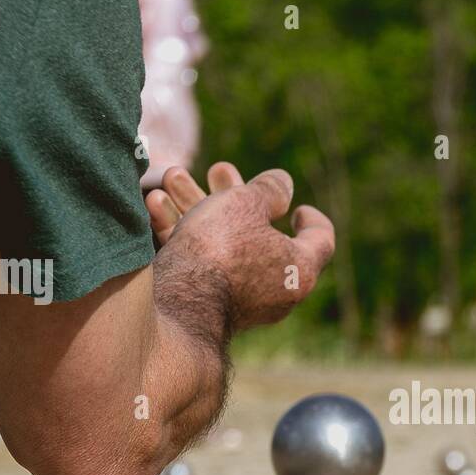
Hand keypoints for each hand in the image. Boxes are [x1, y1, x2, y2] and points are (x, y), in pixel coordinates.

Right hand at [145, 163, 334, 333]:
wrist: (175, 304)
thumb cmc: (221, 250)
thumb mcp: (246, 204)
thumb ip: (268, 190)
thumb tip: (283, 185)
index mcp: (300, 270)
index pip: (320, 240)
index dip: (312, 220)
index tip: (299, 209)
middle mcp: (275, 292)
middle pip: (259, 234)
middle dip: (233, 195)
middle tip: (218, 170)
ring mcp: (240, 302)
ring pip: (222, 244)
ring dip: (197, 206)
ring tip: (172, 177)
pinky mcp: (205, 305)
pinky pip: (199, 263)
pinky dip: (182, 233)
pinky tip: (155, 205)